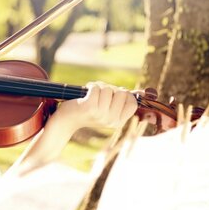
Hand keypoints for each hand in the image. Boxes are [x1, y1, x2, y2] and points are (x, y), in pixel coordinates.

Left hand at [11, 82, 137, 175]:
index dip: (121, 95)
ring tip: (89, 96)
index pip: (132, 101)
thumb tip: (145, 93)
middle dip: (108, 89)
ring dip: (98, 87)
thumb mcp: (107, 108)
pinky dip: (90, 87)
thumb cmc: (85, 111)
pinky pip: (96, 88)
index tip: (110, 98)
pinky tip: (84, 93)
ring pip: (108, 89)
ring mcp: (100, 115)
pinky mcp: (89, 108)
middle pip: (121, 93)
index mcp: (118, 122)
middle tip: (97, 96)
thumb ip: (122, 100)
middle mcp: (111, 121)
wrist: (64, 121)